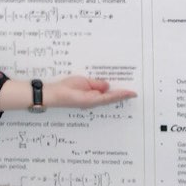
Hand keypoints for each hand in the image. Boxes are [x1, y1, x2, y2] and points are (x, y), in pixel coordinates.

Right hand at [0, 76, 136, 111]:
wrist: (52, 95)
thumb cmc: (65, 90)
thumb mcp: (81, 82)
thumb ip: (95, 84)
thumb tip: (107, 85)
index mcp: (93, 99)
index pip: (111, 97)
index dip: (122, 94)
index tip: (133, 93)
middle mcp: (93, 102)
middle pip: (110, 99)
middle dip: (121, 95)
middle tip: (132, 92)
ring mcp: (89, 101)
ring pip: (105, 98)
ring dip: (114, 94)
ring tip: (124, 90)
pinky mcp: (85, 99)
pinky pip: (98, 96)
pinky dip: (105, 93)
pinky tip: (108, 90)